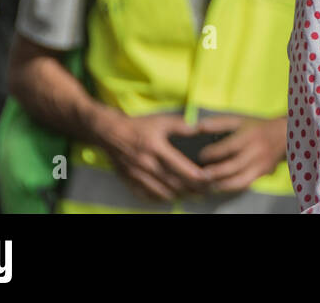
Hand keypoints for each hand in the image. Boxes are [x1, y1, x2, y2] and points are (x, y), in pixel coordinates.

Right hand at [97, 111, 211, 201]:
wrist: (109, 133)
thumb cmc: (138, 126)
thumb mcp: (160, 121)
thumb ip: (181, 126)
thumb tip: (199, 128)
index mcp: (156, 149)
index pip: (181, 168)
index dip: (197, 177)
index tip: (209, 180)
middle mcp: (147, 165)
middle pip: (174, 184)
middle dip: (192, 190)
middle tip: (205, 191)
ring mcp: (137, 175)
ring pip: (161, 193)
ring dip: (178, 196)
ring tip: (191, 194)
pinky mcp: (129, 181)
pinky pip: (146, 196)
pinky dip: (160, 198)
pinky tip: (169, 196)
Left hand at [194, 116, 286, 193]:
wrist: (284, 134)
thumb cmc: (257, 127)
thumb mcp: (240, 120)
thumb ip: (219, 123)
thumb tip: (198, 126)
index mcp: (250, 135)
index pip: (230, 146)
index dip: (214, 152)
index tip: (201, 156)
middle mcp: (257, 150)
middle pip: (234, 165)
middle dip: (216, 172)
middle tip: (201, 175)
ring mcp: (262, 163)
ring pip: (240, 179)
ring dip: (223, 184)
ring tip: (210, 184)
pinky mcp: (264, 172)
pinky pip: (247, 183)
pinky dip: (233, 187)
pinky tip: (222, 186)